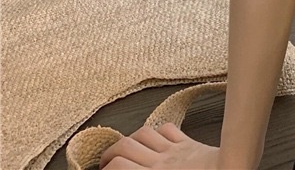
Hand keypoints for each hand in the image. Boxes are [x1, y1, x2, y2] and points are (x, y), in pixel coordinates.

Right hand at [99, 123, 222, 169]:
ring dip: (131, 139)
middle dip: (110, 153)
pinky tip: (155, 140)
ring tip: (126, 150)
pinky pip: (168, 129)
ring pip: (144, 133)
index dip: (106, 168)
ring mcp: (175, 150)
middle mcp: (160, 162)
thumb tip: (130, 166)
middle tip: (106, 164)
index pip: (118, 166)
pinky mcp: (189, 144)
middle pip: (125, 146)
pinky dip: (157, 131)